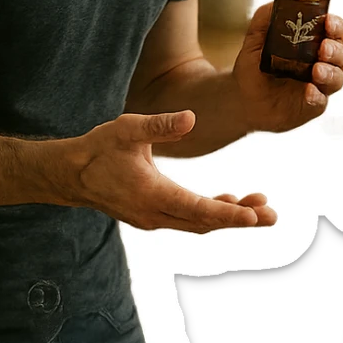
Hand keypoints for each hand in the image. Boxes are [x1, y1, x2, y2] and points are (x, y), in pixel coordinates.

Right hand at [54, 111, 276, 231]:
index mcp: (152, 195)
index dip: (230, 215)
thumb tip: (191, 117)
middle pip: (205, 223)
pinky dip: (211, 214)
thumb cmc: (98, 148)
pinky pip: (188, 221)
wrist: (69, 174)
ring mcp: (153, 220)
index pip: (198, 210)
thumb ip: (160, 125)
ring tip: (260, 209)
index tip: (256, 216)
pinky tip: (230, 203)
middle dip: (240, 220)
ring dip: (228, 217)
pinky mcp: (151, 217)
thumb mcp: (127, 129)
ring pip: (198, 224)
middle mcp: (155, 215)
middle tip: (273, 215)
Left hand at [233, 3, 342, 132]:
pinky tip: (309, 91)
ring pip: (338, 77)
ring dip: (331, 72)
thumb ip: (265, 19)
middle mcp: (322, 63)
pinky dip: (317, 95)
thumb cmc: (254, 68)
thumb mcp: (255, 40)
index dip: (337, 25)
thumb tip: (276, 1)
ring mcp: (319, 85)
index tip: (328, 21)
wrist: (242, 99)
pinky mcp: (312, 105)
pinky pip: (321, 101)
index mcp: (314, 43)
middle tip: (323, 48)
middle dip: (336, 49)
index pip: (335, 31)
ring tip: (316, 71)